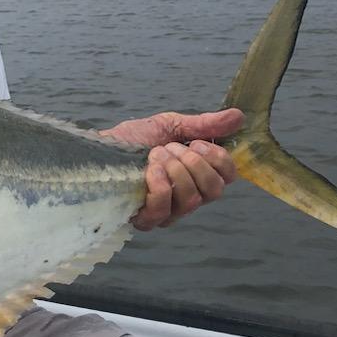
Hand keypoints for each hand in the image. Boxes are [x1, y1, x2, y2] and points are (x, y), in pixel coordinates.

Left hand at [101, 109, 243, 229]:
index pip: (228, 177)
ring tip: (155, 155)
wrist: (98, 150)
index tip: (196, 142)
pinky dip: (160, 185)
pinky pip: (164, 209)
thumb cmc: (132, 140)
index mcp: (197, 175)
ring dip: (174, 170)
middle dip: (194, 163)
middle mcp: (187, 197)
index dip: (219, 159)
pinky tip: (149, 170)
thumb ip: (204, 124)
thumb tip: (239, 116)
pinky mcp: (147, 220)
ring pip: (192, 200)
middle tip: (171, 148)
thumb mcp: (170, 125)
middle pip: (214, 190)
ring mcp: (168, 212)